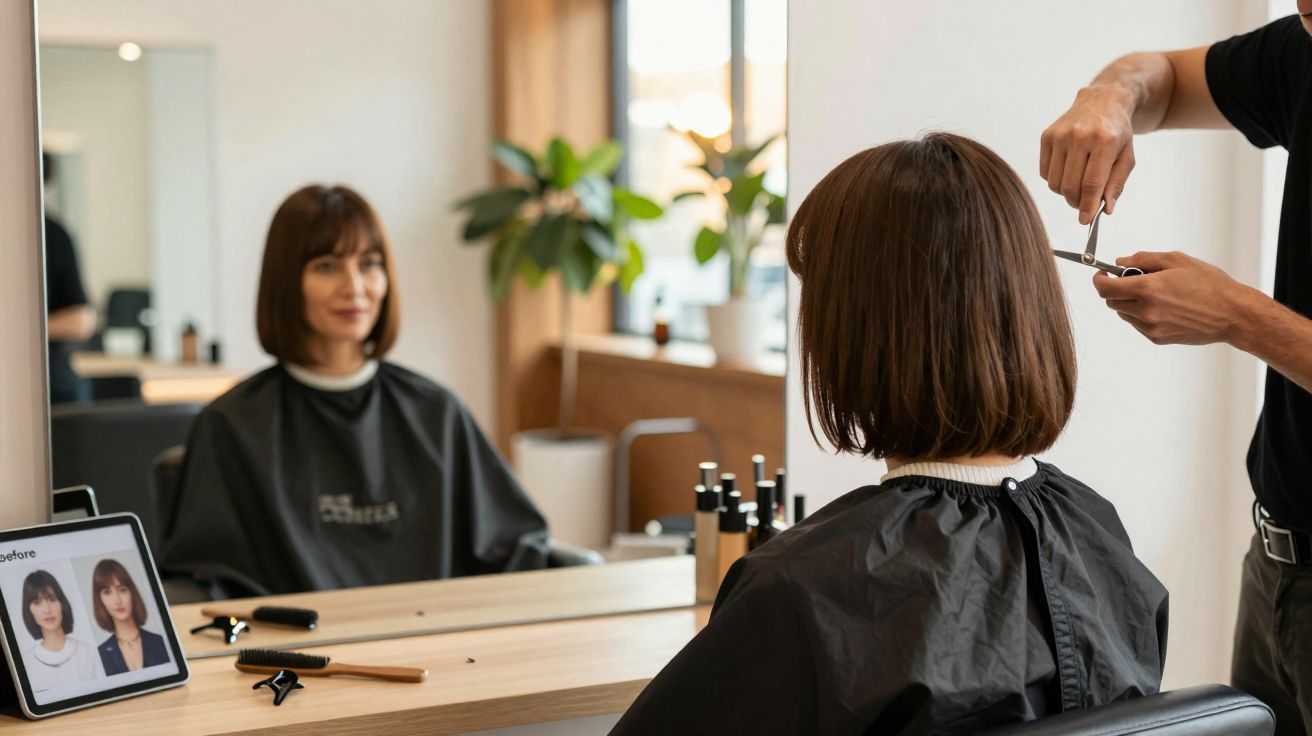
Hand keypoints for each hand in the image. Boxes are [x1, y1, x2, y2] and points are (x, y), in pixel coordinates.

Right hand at [1040, 85, 1137, 223]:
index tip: (1085, 221)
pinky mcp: (1047, 136)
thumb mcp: (1127, 157)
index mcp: (1105, 141)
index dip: (1087, 206)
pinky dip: (1055, 180)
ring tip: (1077, 186)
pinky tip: (1068, 171)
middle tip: (1084, 204)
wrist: (1102, 102)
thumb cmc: (1117, 133)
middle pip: (1070, 186)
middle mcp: (1079, 136)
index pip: (1092, 183)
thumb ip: (1117, 184)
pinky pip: (1045, 172)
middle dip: (1077, 202)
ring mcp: (1060, 135)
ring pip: (1055, 183)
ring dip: (1065, 193)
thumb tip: (1105, 210)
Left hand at [1091, 251, 1254, 345]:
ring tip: (1155, 293)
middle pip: (1111, 301)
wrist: (1232, 314)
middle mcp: (1145, 311)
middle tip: (1134, 279)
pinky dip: (1141, 314)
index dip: (1099, 279)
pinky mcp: (1157, 338)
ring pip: (1123, 313)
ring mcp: (1150, 327)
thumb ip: (1144, 259)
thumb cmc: (1210, 285)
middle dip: (1117, 288)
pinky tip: (1163, 306)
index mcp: (1147, 289)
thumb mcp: (1177, 260)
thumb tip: (1121, 262)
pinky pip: (1137, 324)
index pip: (1105, 288)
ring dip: (1129, 302)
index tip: (1103, 274)